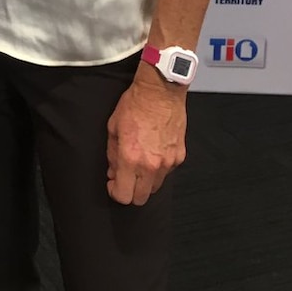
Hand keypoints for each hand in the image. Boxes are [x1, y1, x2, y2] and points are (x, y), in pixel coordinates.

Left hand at [106, 67, 187, 205]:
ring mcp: (168, 162)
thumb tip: (113, 171)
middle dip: (130, 191)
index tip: (113, 184)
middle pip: (141, 198)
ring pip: (156, 187)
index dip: (115, 192)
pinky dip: (159, 168)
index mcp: (131, 158)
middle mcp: (151, 165)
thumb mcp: (113, 128)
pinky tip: (153, 152)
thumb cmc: (136, 104)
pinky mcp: (179, 156)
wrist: (160, 91)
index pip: (123, 195)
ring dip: (145, 181)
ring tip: (139, 163)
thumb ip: (112, 154)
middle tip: (124, 177)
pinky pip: (167, 172)